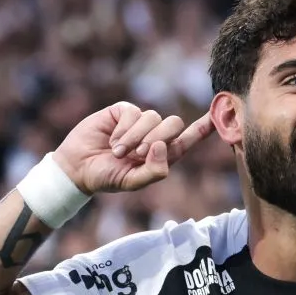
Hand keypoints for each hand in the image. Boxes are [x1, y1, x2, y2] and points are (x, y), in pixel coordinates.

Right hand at [52, 102, 214, 193]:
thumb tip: (162, 146)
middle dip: (158, 139)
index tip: (218, 116)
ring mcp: (139, 122)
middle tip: (137, 154)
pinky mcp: (122, 111)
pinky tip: (112, 140)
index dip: (204, 127)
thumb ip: (154, 171)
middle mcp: (154, 136)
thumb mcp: (133, 182)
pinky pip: (134, 113)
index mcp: (162, 154)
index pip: (189, 138)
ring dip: (136, 138)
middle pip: (174, 124)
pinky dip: (124, 130)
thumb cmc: (106, 177)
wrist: (77, 167)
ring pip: (154, 118)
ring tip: (119, 152)